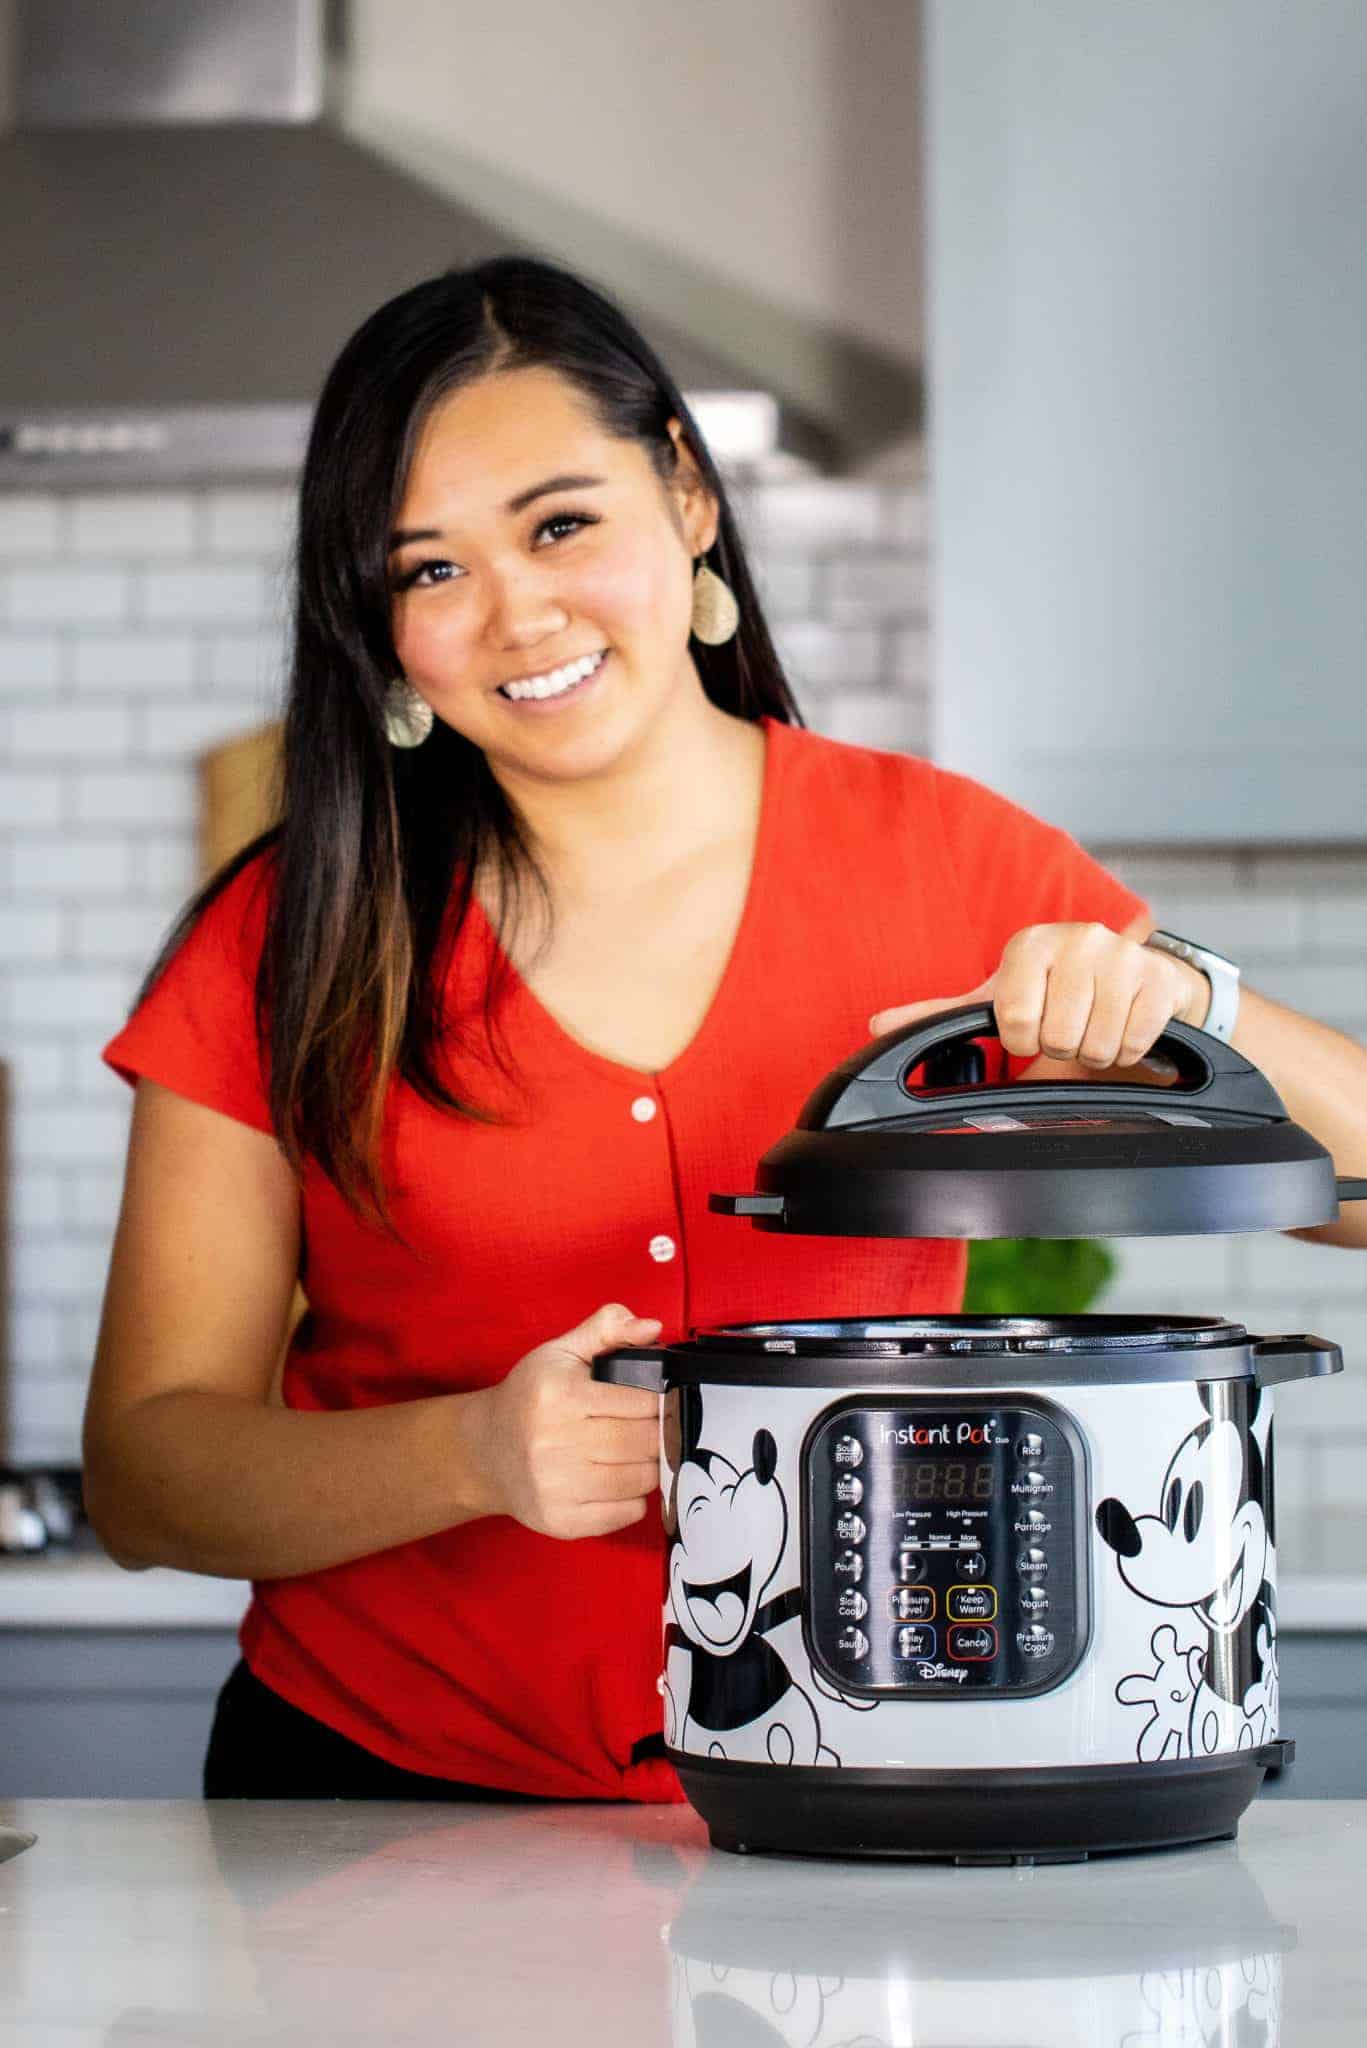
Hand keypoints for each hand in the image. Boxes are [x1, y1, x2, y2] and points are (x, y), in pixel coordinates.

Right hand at [464, 1303, 663, 1539]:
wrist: (484, 1451)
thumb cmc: (530, 1397)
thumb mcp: (561, 1352)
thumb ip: (607, 1329)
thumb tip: (652, 1327)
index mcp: (560, 1395)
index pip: (640, 1401)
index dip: (656, 1400)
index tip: (654, 1401)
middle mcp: (554, 1442)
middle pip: (643, 1442)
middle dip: (656, 1434)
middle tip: (649, 1428)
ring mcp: (556, 1487)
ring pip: (640, 1479)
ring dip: (650, 1465)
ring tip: (634, 1452)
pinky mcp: (560, 1521)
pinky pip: (626, 1513)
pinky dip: (634, 1498)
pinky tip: (617, 1479)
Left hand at [868, 922, 1210, 1077]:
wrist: (1141, 979)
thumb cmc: (1062, 990)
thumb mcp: (1003, 997)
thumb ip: (943, 1015)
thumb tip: (877, 1027)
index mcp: (1030, 945)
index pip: (1015, 1022)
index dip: (1024, 1037)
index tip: (1033, 1022)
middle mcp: (1077, 940)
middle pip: (1057, 1038)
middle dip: (1063, 1046)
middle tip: (1069, 1025)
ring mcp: (1122, 957)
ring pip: (1096, 1045)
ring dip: (1095, 1050)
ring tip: (1095, 1024)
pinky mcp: (1159, 980)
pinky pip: (1133, 1042)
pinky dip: (1128, 1049)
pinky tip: (1124, 1024)